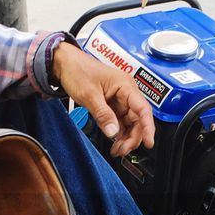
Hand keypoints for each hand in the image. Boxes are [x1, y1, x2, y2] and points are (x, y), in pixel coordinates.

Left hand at [53, 42, 155, 156]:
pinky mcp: (112, 105)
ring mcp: (119, 100)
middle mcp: (126, 93)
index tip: (149, 142)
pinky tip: (114, 142)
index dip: (148, 127)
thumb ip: (103, 114)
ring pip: (129, 123)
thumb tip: (113, 132)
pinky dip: (117, 133)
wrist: (65, 64)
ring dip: (125, 138)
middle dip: (133, 137)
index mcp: (125, 86)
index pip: (143, 109)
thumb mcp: (89, 95)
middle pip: (138, 119)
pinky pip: (119, 122)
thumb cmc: (78, 70)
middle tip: (122, 150)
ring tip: (116, 149)